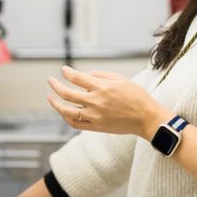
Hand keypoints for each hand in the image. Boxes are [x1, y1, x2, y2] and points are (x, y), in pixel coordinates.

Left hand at [46, 66, 173, 138]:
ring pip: (67, 110)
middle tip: (50, 80)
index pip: (77, 78)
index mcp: (102, 87)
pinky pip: (75, 123)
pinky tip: (63, 111)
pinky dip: (66, 117)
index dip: (67, 72)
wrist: (146, 118)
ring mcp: (94, 116)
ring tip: (50, 97)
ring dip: (55, 103)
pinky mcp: (96, 127)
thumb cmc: (136, 96)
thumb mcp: (120, 79)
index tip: (63, 69)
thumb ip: (100, 75)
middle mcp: (96, 102)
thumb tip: (84, 75)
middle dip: (55, 85)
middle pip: (67, 93)